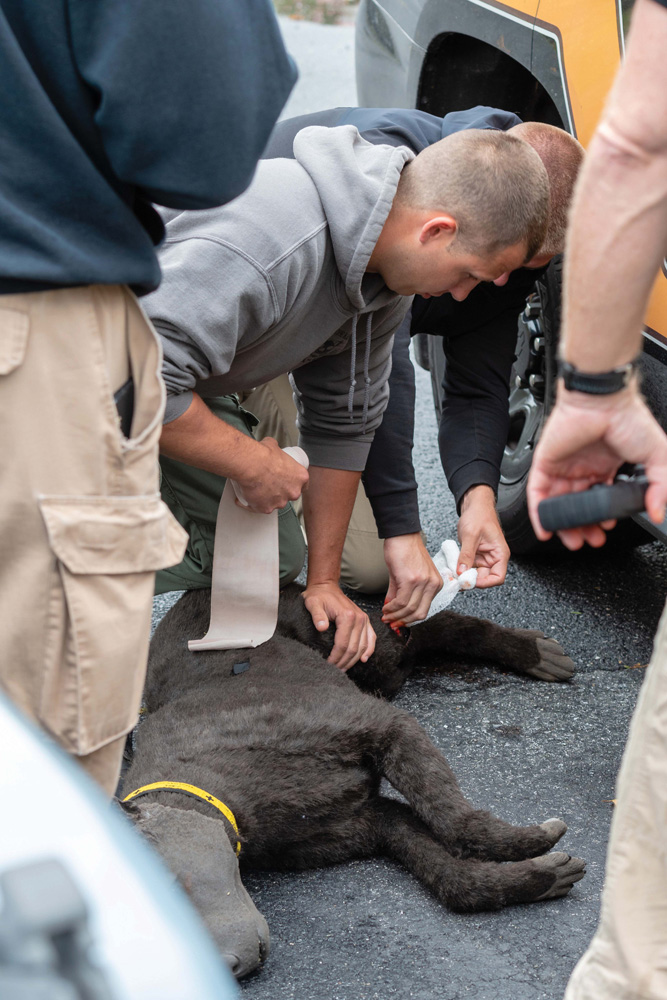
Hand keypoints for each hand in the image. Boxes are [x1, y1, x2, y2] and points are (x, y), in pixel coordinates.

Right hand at [236, 438, 308, 513]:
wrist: (251, 465)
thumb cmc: (264, 455)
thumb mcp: (274, 446)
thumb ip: (277, 450)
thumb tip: (272, 448)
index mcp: (300, 477)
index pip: (304, 485)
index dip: (294, 483)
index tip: (287, 481)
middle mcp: (293, 492)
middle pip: (290, 495)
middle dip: (281, 491)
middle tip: (270, 483)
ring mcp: (280, 502)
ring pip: (275, 503)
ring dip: (269, 498)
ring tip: (258, 488)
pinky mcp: (266, 509)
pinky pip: (261, 507)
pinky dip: (255, 503)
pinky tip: (249, 495)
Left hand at [302, 582, 375, 670]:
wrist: (327, 587)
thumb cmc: (319, 596)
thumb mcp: (313, 604)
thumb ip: (317, 616)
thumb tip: (321, 627)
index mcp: (347, 616)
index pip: (343, 644)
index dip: (335, 657)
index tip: (328, 665)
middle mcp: (359, 618)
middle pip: (354, 648)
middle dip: (344, 662)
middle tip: (334, 671)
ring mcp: (364, 620)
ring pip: (363, 646)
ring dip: (354, 660)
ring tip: (344, 668)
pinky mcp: (365, 621)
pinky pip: (371, 638)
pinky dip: (369, 650)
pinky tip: (363, 659)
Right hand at [381, 533, 442, 624]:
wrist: (401, 535)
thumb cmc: (405, 552)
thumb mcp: (406, 576)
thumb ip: (400, 595)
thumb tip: (392, 612)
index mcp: (436, 584)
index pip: (424, 610)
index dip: (410, 620)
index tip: (398, 623)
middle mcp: (433, 584)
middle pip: (419, 614)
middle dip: (403, 621)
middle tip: (391, 623)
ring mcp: (423, 582)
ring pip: (409, 609)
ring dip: (395, 616)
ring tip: (385, 616)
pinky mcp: (411, 579)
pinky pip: (401, 601)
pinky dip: (392, 608)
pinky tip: (385, 607)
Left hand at [457, 485, 509, 587]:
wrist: (474, 505)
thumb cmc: (479, 515)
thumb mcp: (471, 535)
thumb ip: (466, 555)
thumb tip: (461, 572)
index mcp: (500, 554)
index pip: (498, 577)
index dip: (485, 583)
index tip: (470, 582)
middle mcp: (493, 558)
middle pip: (484, 578)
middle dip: (471, 581)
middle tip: (456, 580)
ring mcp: (483, 558)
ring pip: (474, 574)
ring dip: (464, 576)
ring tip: (452, 574)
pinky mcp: (474, 556)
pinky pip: (468, 567)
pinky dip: (460, 569)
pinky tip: (451, 568)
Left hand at [527, 384, 666, 549]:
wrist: (603, 400)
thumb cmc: (628, 417)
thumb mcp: (657, 455)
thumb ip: (660, 486)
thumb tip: (658, 512)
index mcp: (608, 464)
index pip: (602, 498)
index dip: (604, 515)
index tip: (608, 528)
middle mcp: (584, 466)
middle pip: (579, 504)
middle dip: (585, 525)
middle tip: (591, 540)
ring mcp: (564, 465)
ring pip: (559, 503)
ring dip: (564, 524)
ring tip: (574, 540)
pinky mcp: (546, 463)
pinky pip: (538, 493)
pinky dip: (540, 513)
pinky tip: (546, 529)